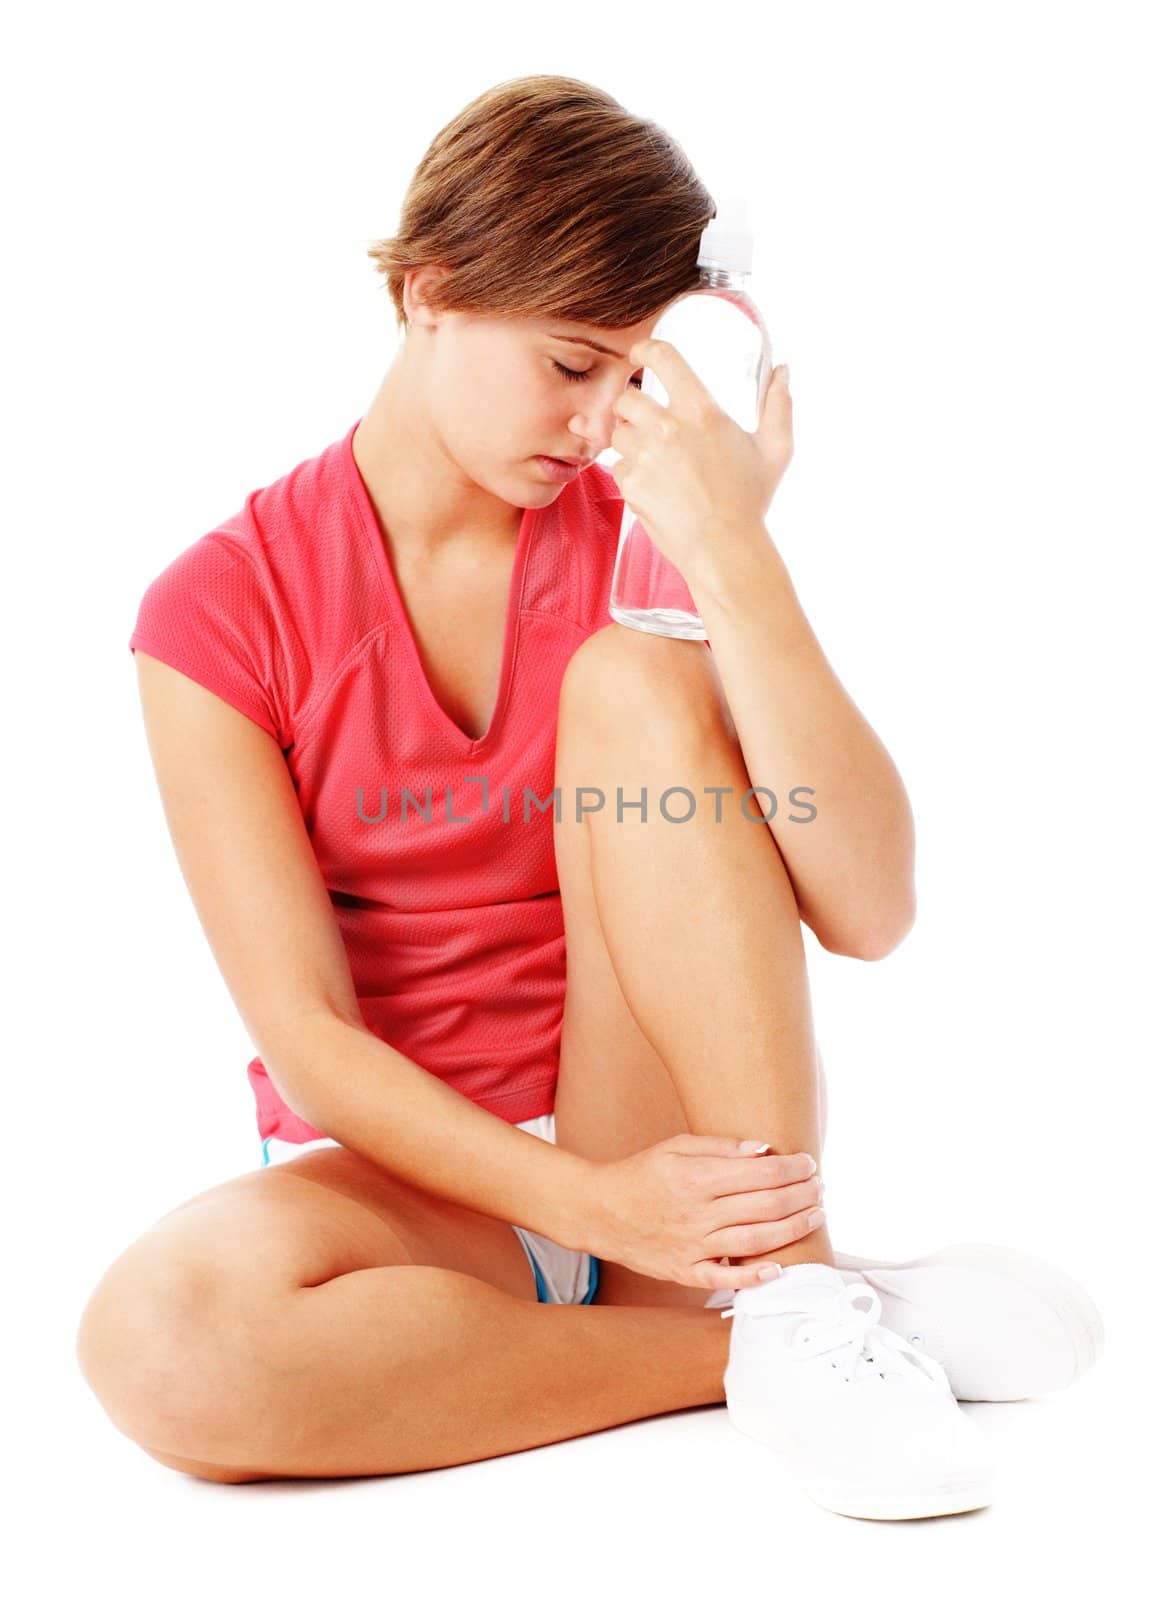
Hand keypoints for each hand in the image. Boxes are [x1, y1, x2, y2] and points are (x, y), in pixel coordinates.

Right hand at [582, 1133, 824, 1292]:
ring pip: (754, 1241)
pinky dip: (753, 1278)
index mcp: (695, 1178)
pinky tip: (779, 1269)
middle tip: (820, 1188)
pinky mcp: (683, 1272)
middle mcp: (696, 1213)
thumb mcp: (675, 1147)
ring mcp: (691, 1246)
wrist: (598, 1210)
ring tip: (815, 1216)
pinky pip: (723, 1278)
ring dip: (792, 1229)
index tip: (808, 1163)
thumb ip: (719, 1147)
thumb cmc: (640, 1174)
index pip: (759, 1173)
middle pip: (764, 1206)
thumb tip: (763, 1150)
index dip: (791, 1168)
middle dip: (801, 1195)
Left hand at [607, 338, 793, 583]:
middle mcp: (667, 427)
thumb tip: (782, 370)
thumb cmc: (750, 500)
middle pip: (626, 397)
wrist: (724, 549)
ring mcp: (645, 456)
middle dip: (631, 407)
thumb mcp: (776, 449)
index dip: (644, 350)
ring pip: (617, 432)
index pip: (662, 357)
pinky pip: (617, 466)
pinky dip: (630, 473)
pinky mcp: (630, 484)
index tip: (638, 355)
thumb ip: (779, 405)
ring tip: (653, 458)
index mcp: (700, 409)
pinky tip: (653, 486)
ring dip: (629, 440)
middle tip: (645, 420)